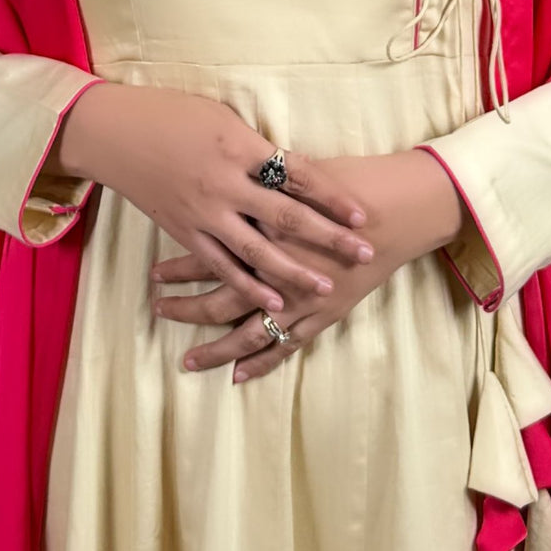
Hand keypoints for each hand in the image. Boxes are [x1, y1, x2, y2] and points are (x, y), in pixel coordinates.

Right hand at [58, 82, 377, 315]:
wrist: (115, 133)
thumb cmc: (172, 113)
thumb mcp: (222, 117)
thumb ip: (255, 146)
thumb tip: (289, 167)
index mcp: (240, 148)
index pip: (297, 175)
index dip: (332, 196)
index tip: (361, 213)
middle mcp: (225, 184)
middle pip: (287, 217)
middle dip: (328, 238)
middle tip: (363, 252)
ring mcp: (204, 213)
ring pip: (257, 251)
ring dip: (294, 272)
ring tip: (326, 288)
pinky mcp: (184, 232)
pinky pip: (221, 265)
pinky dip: (248, 286)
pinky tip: (273, 302)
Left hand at [151, 151, 462, 382]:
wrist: (396, 208)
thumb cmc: (348, 180)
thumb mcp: (294, 174)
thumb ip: (259, 186)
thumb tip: (225, 180)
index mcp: (262, 233)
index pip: (208, 256)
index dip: (179, 268)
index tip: (154, 274)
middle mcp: (275, 272)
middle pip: (219, 301)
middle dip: (185, 309)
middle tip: (159, 312)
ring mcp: (299, 300)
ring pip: (247, 334)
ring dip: (215, 350)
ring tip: (188, 361)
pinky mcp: (322, 316)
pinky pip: (284, 347)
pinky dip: (261, 363)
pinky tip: (238, 376)